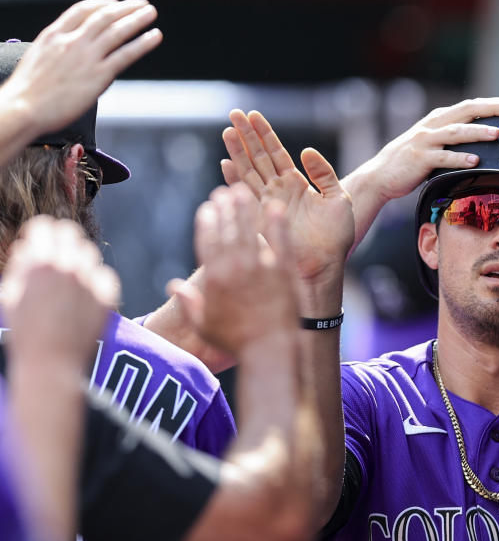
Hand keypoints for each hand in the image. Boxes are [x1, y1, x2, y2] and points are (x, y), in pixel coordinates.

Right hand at [1, 0, 161, 137]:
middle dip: (125, 7)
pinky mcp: (99, 75)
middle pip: (103, 16)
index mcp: (54, 35)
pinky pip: (126, 54)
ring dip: (137, 19)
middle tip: (140, 3)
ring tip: (151, 12)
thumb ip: (57, 51)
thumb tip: (70, 55)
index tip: (113, 2)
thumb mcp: (37, 58)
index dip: (100, 4)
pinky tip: (155, 36)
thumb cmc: (27, 91)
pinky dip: (143, 43)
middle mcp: (72, 41)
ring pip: (117, 31)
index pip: (81, 10)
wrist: (23, 107)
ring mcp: (87, 57)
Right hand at [1, 216, 117, 363]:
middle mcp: (66, 266)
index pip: (44, 226)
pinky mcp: (107, 294)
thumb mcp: (9, 294)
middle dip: (60, 240)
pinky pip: (105, 274)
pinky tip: (85, 291)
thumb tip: (29, 247)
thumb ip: (20, 266)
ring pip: (89, 251)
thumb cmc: (24, 330)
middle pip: (70, 233)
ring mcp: (89, 279)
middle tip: (56, 254)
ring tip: (70, 275)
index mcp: (38, 263)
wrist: (52, 360)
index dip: (40, 233)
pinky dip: (95, 278)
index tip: (39, 241)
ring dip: (78, 258)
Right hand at [166, 183, 298, 354]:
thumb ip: (188, 304)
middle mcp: (235, 268)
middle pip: (227, 229)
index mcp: (214, 279)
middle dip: (224, 208)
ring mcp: (261, 267)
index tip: (207, 209)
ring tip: (243, 191)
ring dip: (245, 207)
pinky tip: (275, 206)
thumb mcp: (205, 326)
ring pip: (250, 229)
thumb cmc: (236, 342)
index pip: (206, 241)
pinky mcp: (284, 270)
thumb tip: (172, 286)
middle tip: (224, 192)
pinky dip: (276, 222)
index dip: (206, 221)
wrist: (271, 350)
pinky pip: (279, 240)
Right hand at [221, 110, 354, 280]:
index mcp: (295, 183)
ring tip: (228, 130)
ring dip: (237, 152)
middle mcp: (278, 190)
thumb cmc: (336, 235)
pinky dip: (234, 181)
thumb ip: (324, 173)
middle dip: (246, 136)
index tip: (253, 115)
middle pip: (258, 157)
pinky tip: (225, 164)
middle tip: (234, 113)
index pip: (276, 152)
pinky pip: (245, 195)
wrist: (326, 262)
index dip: (265, 133)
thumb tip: (306, 151)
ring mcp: (267, 203)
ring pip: (248, 171)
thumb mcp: (338, 197)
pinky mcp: (261, 218)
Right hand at [342, 97, 498, 201]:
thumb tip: (484, 143)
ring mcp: (425, 141)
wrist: (380, 176)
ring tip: (498, 134)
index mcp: (439, 119)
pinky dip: (460, 159)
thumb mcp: (433, 144)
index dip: (495, 103)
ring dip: (478, 132)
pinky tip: (476, 162)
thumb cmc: (411, 162)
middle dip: (493, 108)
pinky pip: (443, 158)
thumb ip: (453, 140)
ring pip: (456, 132)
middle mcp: (433, 125)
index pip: (471, 105)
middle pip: (467, 111)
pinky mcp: (419, 159)